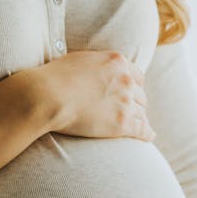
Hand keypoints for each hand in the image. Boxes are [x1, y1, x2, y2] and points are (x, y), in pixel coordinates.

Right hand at [22, 50, 154, 141]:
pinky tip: (148, 136)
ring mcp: (125, 102)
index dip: (133, 86)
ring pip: (141, 113)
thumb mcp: (80, 60)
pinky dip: (146, 134)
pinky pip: (142, 130)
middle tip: (130, 111)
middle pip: (140, 95)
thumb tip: (95, 70)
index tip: (130, 94)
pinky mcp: (122, 123)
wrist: (48, 95)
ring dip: (139, 119)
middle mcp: (126, 80)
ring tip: (138, 126)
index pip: (136, 76)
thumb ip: (96, 64)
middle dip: (136, 103)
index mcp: (117, 62)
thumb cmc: (55, 77)